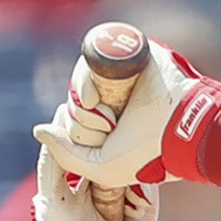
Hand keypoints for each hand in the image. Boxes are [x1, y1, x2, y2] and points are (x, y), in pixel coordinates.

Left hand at [33, 39, 220, 190]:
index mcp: (108, 118)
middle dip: (83, 118)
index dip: (78, 129)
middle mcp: (113, 94)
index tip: (102, 142)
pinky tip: (95, 99)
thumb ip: (65, 154)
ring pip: (81, 76)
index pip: (75, 115)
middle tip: (110, 129)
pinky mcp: (128, 52)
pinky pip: (94, 55)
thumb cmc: (147, 154)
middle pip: (76, 95)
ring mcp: (121, 72)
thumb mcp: (100, 167)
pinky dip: (86, 78)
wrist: (181, 129)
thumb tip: (38, 130)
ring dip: (85, 101)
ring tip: (108, 117)